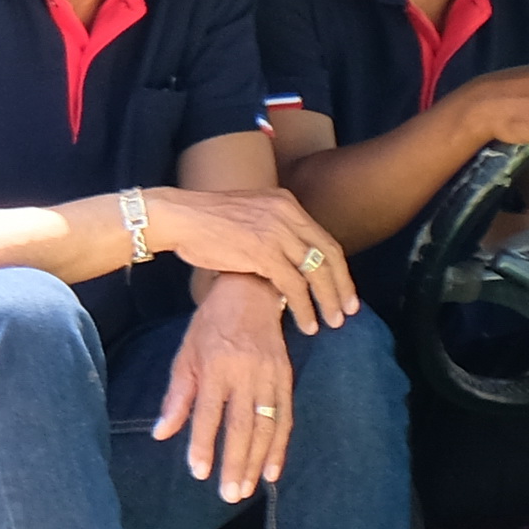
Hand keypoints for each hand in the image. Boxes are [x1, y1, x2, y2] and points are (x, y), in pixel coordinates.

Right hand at [137, 187, 358, 331]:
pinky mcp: (264, 252)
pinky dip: (304, 308)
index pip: (324, 239)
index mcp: (286, 203)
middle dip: (342, 287)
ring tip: (332, 322)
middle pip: (329, 254)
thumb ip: (270, 231)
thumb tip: (284, 260)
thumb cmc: (204, 222)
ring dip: (328, 301)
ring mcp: (277, 232)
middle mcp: (287, 214)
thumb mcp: (248, 216)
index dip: (339, 269)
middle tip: (349, 310)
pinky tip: (307, 324)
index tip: (345, 291)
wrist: (179, 217)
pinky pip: (295, 286)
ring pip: (317, 272)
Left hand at [155, 276, 293, 500]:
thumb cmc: (210, 327)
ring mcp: (270, 376)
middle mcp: (246, 372)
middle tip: (229, 494)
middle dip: (236, 462)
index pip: (210, 411)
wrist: (251, 293)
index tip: (199, 472)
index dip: (203, 443)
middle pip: (242, 424)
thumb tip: (161, 434)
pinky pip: (285, 417)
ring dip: (257, 461)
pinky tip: (272, 471)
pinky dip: (280, 446)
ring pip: (266, 425)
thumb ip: (177, 397)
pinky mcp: (286, 378)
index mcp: (216, 365)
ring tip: (247, 489)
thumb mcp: (186, 355)